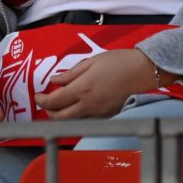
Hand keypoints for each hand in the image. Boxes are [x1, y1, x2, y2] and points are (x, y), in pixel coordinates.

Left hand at [35, 48, 158, 119]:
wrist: (144, 71)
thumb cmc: (119, 62)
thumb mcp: (91, 62)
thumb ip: (71, 73)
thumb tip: (56, 80)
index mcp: (82, 89)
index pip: (54, 102)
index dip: (42, 100)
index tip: (38, 95)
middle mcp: (88, 105)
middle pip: (60, 117)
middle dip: (49, 112)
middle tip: (45, 102)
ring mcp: (98, 112)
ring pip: (73, 121)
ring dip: (62, 115)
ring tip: (60, 104)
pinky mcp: (107, 115)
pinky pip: (86, 119)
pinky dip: (77, 115)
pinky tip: (77, 105)